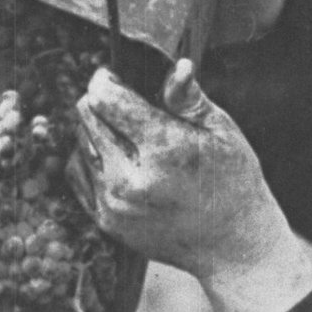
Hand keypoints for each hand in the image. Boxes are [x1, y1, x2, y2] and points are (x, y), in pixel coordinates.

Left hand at [71, 61, 311, 311]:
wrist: (231, 246)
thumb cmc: (233, 181)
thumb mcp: (222, 132)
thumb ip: (189, 99)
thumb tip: (177, 65)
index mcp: (164, 150)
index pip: (108, 99)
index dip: (106, 80)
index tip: (113, 76)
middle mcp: (132, 180)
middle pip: (87, 116)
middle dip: (99, 101)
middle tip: (120, 100)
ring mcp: (115, 205)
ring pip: (79, 142)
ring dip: (94, 128)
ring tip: (123, 130)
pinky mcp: (106, 222)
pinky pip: (77, 172)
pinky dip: (89, 156)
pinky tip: (115, 155)